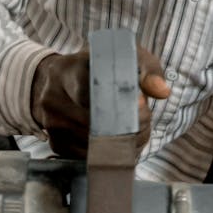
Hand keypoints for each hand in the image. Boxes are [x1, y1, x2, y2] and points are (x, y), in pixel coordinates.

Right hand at [30, 46, 170, 156]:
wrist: (57, 80)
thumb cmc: (97, 68)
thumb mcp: (124, 56)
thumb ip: (147, 68)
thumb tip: (161, 92)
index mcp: (68, 70)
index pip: (91, 90)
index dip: (120, 103)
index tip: (142, 104)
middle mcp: (53, 97)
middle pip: (94, 122)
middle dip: (127, 127)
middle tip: (145, 123)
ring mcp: (51, 122)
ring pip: (92, 144)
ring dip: (120, 144)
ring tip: (135, 131)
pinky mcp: (55, 143)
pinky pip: (86, 156)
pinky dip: (108, 154)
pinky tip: (119, 142)